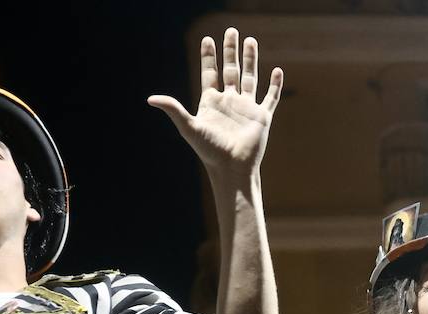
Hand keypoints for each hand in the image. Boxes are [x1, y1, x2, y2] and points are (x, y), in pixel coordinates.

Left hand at [148, 28, 283, 180]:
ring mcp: (247, 108)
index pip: (209, 73)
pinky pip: (270, 97)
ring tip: (251, 41)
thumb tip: (150, 99)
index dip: (208, 56)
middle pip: (231, 70)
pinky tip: (277, 71)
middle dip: (231, 51)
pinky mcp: (262, 117)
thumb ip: (174, 109)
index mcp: (211, 102)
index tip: (207, 39)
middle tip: (232, 31)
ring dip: (251, 60)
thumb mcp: (189, 127)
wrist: (232, 168)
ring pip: (250, 78)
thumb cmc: (210, 151)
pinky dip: (274, 85)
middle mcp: (230, 102)